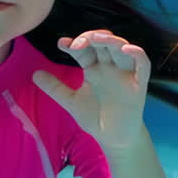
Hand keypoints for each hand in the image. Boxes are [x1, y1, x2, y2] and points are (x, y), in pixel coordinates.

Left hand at [31, 30, 149, 153]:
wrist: (114, 140)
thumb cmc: (96, 118)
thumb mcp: (71, 101)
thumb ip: (55, 88)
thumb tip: (34, 74)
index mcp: (95, 69)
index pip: (85, 50)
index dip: (74, 43)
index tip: (61, 43)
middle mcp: (110, 67)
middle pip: (103, 43)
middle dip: (90, 37)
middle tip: (76, 44)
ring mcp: (125, 73)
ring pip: (121, 48)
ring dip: (110, 40)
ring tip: (95, 39)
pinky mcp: (139, 84)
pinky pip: (143, 64)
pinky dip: (136, 53)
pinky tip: (125, 48)